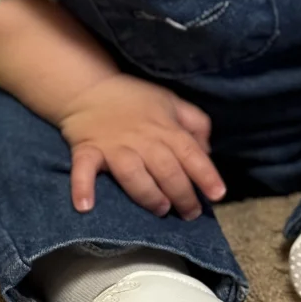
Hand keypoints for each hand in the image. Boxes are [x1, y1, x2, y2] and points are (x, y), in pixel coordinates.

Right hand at [59, 73, 225, 220]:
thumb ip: (195, 123)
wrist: (88, 88)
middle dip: (182, 195)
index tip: (218, 194)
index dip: (206, 174)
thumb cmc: (134, 99)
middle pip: (166, 169)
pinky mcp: (87, 150)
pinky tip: (85, 206)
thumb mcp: (171, 101)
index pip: (190, 152)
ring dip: (148, 194)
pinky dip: (82, 187)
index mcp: (165, 127)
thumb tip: (207, 150)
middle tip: (190, 214)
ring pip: (133, 174)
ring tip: (160, 208)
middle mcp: (142, 138)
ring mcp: (113, 146)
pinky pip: (84, 170)